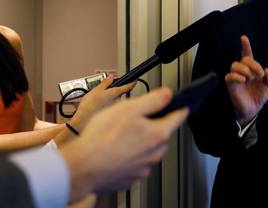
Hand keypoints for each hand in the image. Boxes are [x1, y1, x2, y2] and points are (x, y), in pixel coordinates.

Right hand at [60, 87, 187, 201]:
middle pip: (162, 134)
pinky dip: (129, 157)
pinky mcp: (130, 178)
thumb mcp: (129, 108)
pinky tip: (114, 152)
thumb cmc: (102, 138)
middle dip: (153, 125)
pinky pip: (135, 164)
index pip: (179, 117)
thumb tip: (168, 94)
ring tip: (119, 137)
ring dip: (140, 142)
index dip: (178, 108)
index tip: (180, 105)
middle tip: (134, 120)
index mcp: (159, 134)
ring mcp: (144, 168)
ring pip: (149, 150)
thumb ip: (153, 100)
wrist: (81, 168)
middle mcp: (155, 153)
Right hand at [69, 76, 135, 132]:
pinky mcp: (111, 114)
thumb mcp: (96, 90)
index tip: (135, 79)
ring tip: (98, 100)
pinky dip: (107, 105)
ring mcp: (115, 108)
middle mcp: (118, 102)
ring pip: (115, 101)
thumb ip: (105, 83)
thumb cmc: (89, 107)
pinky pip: (111, 107)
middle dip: (115, 91)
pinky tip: (98, 107)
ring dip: (110, 99)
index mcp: (115, 93)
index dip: (133, 82)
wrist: (83, 121)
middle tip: (105, 90)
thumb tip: (111, 77)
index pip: (129, 86)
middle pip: (120, 94)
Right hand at [225, 35, 267, 126]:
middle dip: (253, 64)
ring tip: (251, 78)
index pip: (247, 55)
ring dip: (245, 69)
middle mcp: (243, 71)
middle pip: (244, 60)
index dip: (245, 46)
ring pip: (235, 65)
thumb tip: (267, 70)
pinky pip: (230, 76)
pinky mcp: (231, 84)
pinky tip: (243, 80)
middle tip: (259, 74)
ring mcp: (236, 77)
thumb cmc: (259, 96)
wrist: (253, 110)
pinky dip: (236, 76)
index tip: (243, 37)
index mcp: (252, 69)